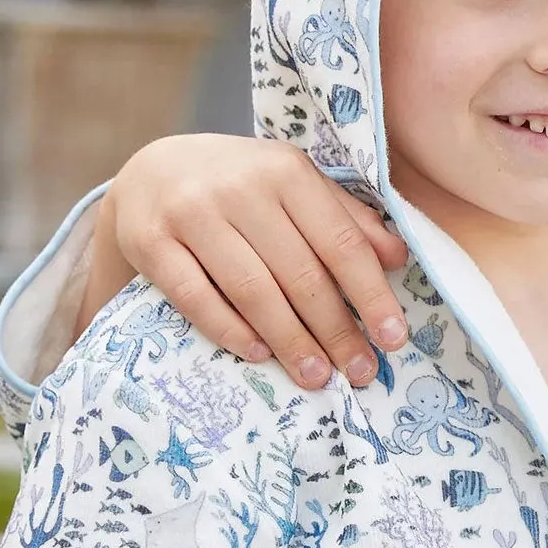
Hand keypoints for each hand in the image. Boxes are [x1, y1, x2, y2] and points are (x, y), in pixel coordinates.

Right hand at [85, 135, 410, 388]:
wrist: (151, 171)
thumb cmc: (240, 184)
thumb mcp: (294, 185)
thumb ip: (345, 218)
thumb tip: (397, 258)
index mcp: (286, 170)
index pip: (340, 242)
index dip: (371, 295)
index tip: (393, 339)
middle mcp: (239, 187)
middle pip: (300, 274)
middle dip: (336, 330)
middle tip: (359, 372)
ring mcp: (191, 213)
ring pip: (252, 290)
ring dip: (291, 341)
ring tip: (317, 377)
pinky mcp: (150, 241)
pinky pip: (196, 297)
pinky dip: (230, 330)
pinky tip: (259, 354)